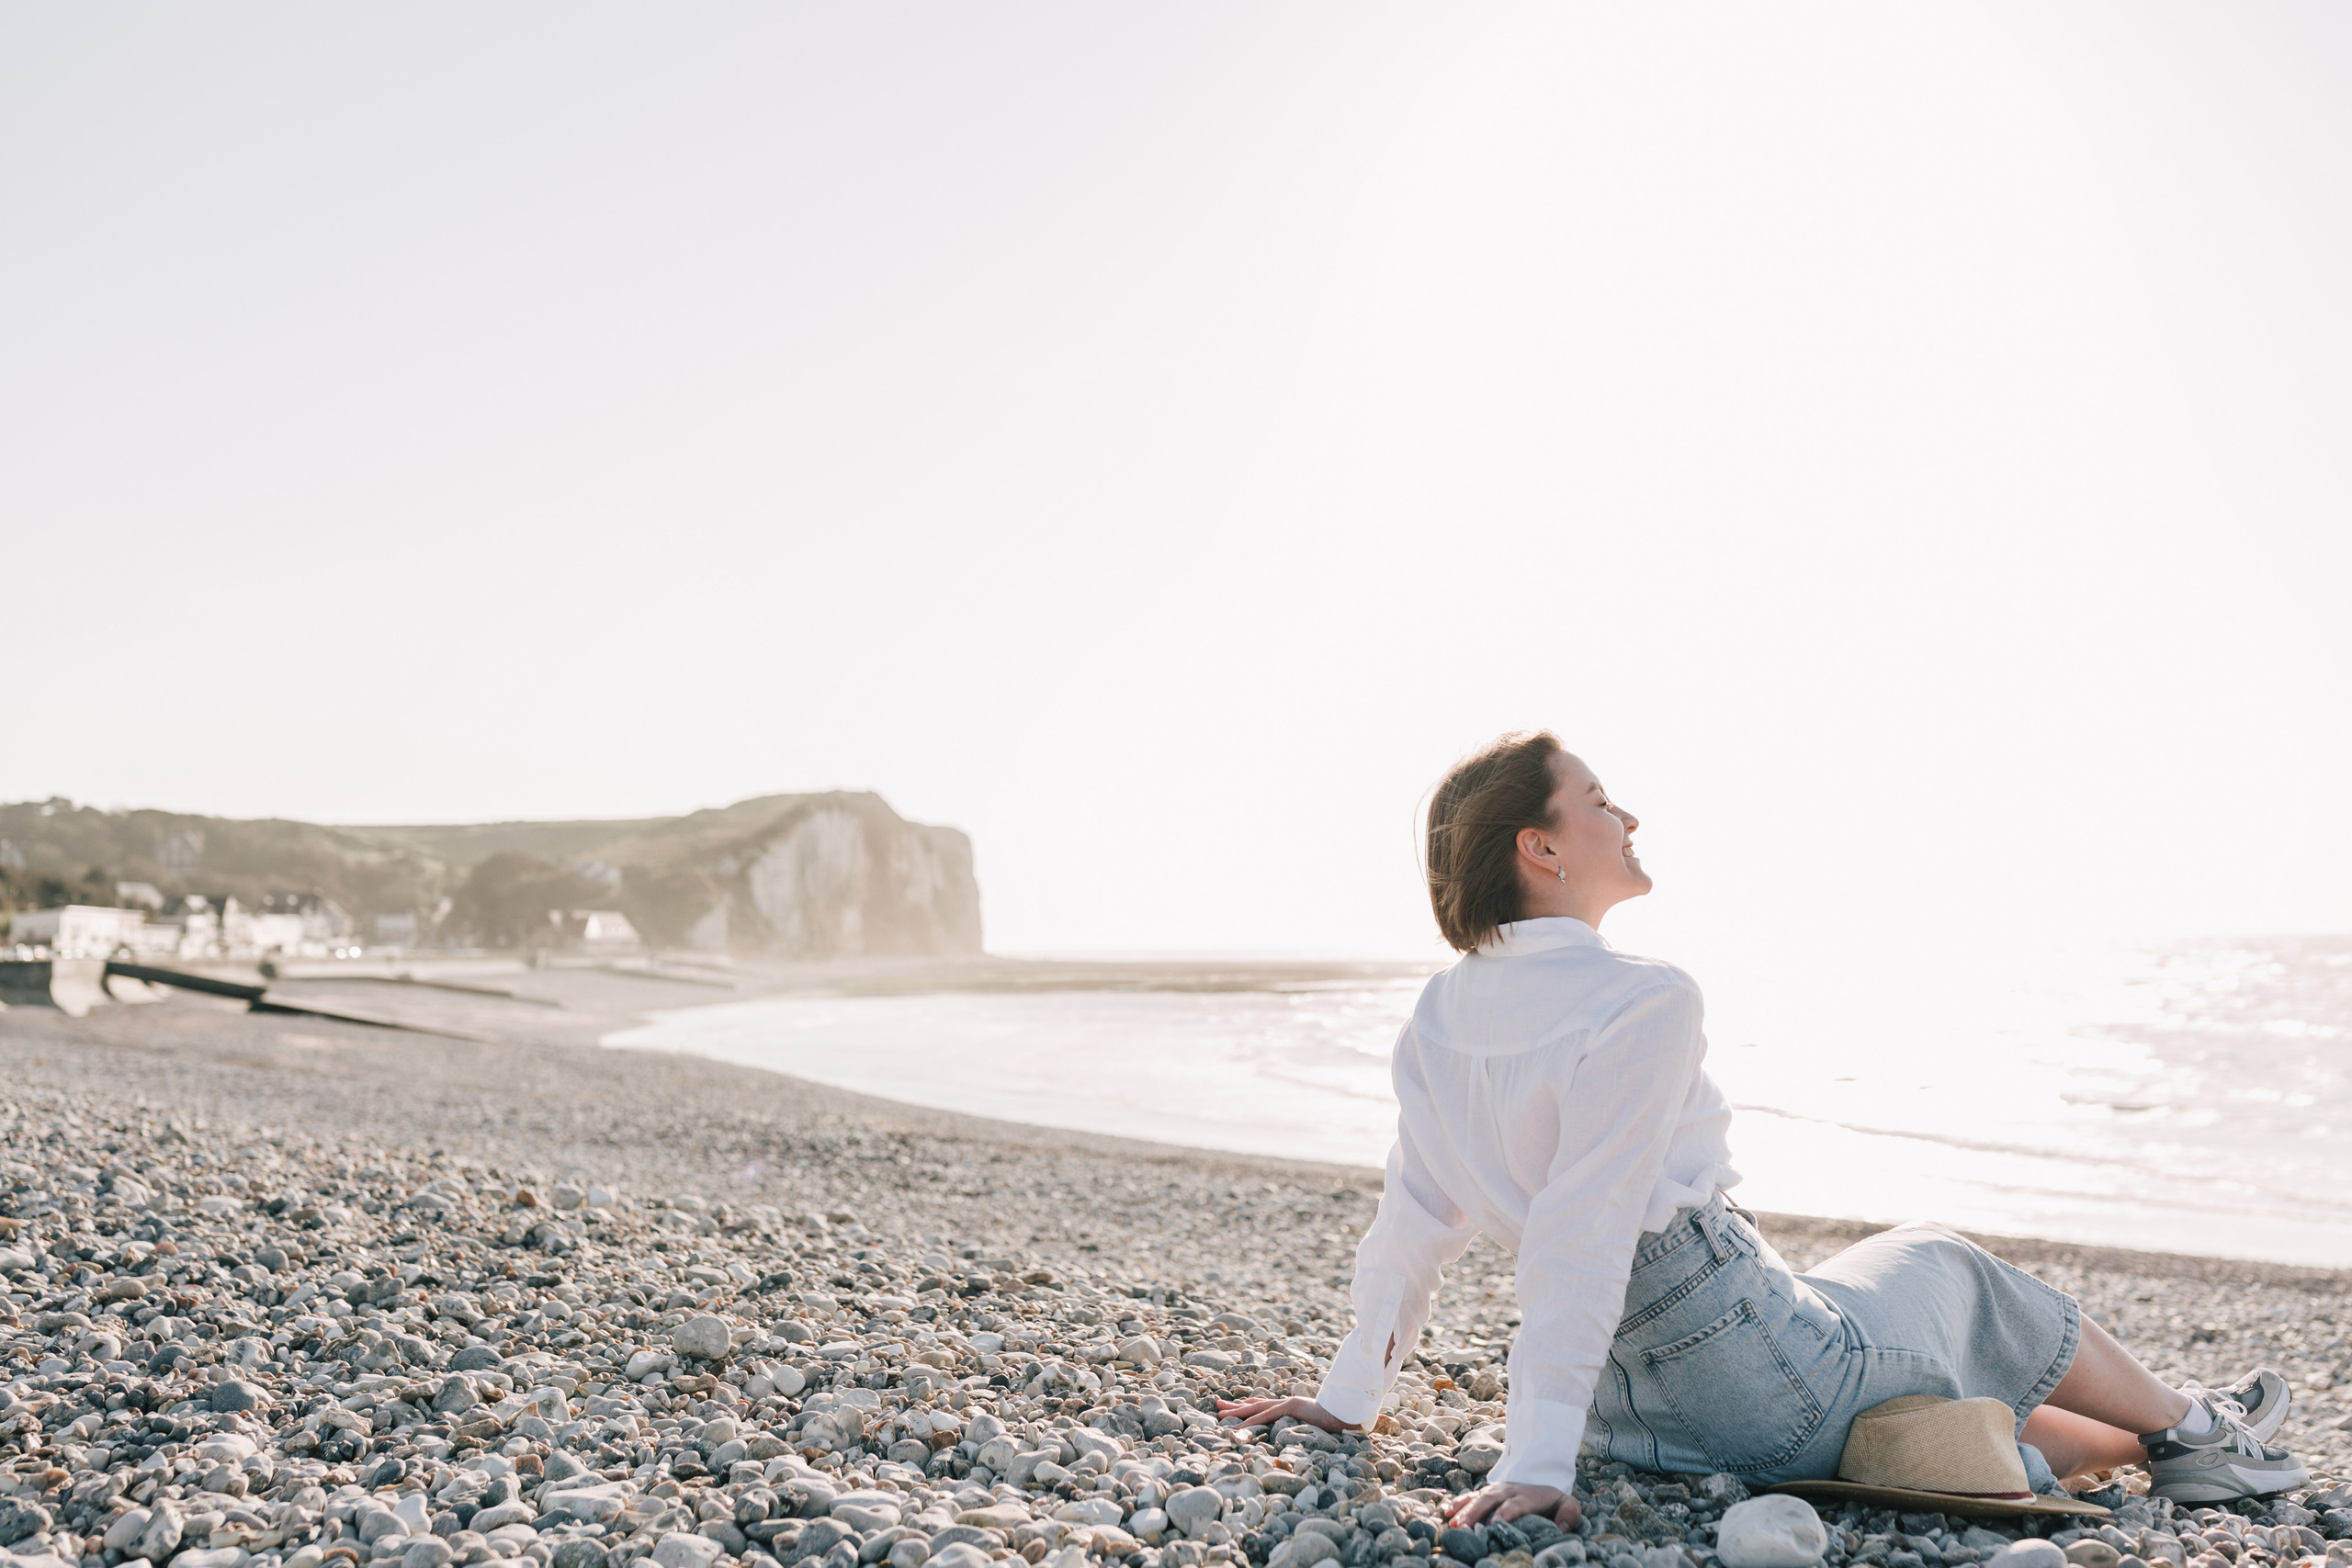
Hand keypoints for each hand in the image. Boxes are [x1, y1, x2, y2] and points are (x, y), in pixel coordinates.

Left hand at [1215, 1395, 1351, 1431]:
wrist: (1345, 1416)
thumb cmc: (1332, 1423)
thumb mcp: (1312, 1427)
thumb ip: (1302, 1427)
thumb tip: (1299, 1434)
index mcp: (1289, 1407)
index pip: (1264, 1405)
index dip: (1248, 1406)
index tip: (1234, 1407)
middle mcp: (1285, 1403)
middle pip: (1254, 1404)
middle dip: (1234, 1405)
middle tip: (1217, 1405)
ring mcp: (1287, 1404)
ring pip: (1255, 1408)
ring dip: (1236, 1412)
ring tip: (1219, 1413)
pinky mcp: (1290, 1407)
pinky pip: (1265, 1416)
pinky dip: (1250, 1422)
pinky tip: (1237, 1428)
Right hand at [1443, 1482, 1580, 1528]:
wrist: (1542, 1479)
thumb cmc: (1554, 1499)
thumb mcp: (1568, 1504)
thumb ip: (1569, 1514)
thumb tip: (1560, 1529)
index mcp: (1526, 1496)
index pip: (1513, 1505)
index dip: (1504, 1514)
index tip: (1494, 1526)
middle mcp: (1506, 1491)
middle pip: (1489, 1500)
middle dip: (1475, 1513)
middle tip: (1464, 1528)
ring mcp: (1494, 1491)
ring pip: (1476, 1498)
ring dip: (1463, 1510)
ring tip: (1452, 1523)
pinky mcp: (1485, 1493)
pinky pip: (1469, 1496)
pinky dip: (1457, 1503)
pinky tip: (1445, 1511)